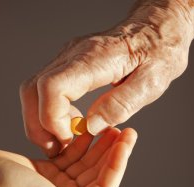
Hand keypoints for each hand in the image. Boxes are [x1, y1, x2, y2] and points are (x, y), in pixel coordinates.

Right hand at [0, 128, 136, 186]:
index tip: (127, 139)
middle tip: (124, 128)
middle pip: (97, 171)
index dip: (118, 162)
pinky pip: (70, 153)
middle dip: (111, 150)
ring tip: (108, 125)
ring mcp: (58, 183)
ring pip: (85, 161)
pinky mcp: (48, 168)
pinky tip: (87, 128)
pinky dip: (79, 141)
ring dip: (97, 144)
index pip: (104, 185)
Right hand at [19, 1, 193, 156]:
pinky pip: (46, 88)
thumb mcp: (151, 82)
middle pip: (34, 89)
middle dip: (38, 125)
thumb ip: (120, 103)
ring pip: (34, 89)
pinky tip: (72, 123)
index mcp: (95, 59)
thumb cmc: (159, 53)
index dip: (52, 118)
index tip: (68, 139)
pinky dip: (50, 111)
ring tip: (64, 140)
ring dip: (41, 120)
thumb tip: (90, 126)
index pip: (53, 87)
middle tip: (57, 148)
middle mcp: (74, 55)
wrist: (157, 30)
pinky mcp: (68, 63)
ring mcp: (68, 58)